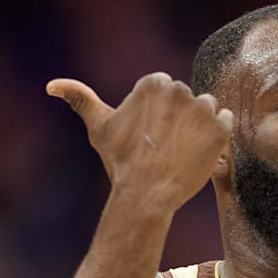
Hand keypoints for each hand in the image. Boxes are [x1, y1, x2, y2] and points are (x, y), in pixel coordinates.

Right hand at [47, 73, 232, 213]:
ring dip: (199, 126)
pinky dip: (217, 137)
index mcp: (154, 83)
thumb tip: (51, 85)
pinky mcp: (221, 130)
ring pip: (207, 109)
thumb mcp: (99, 128)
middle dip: (179, 119)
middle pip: (187, 99)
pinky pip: (225, 123)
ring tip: (182, 150)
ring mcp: (202, 109)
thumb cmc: (120, 162)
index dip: (159, 114)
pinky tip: (199, 152)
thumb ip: (80, 99)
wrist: (146, 194)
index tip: (151, 134)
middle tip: (165, 146)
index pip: (165, 89)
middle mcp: (180, 90)